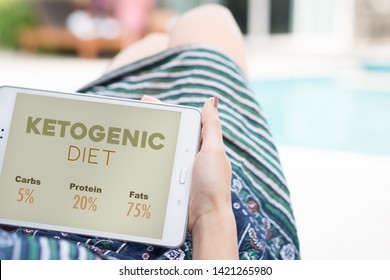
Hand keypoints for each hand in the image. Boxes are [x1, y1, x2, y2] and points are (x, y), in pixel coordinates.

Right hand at [141, 95, 236, 258]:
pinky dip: (147, 165)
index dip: (166, 112)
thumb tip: (211, 101)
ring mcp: (179, 172)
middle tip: (130, 119)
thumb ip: (211, 127)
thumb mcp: (213, 151)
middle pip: (168, 137)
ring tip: (126, 137)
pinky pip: (157, 171)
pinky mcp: (171, 186)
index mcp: (202, 146)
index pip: (182, 123)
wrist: (206, 218)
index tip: (146, 104)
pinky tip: (135, 161)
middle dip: (150, 127)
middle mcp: (190, 157)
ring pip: (160, 154)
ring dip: (145, 147)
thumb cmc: (213, 184)